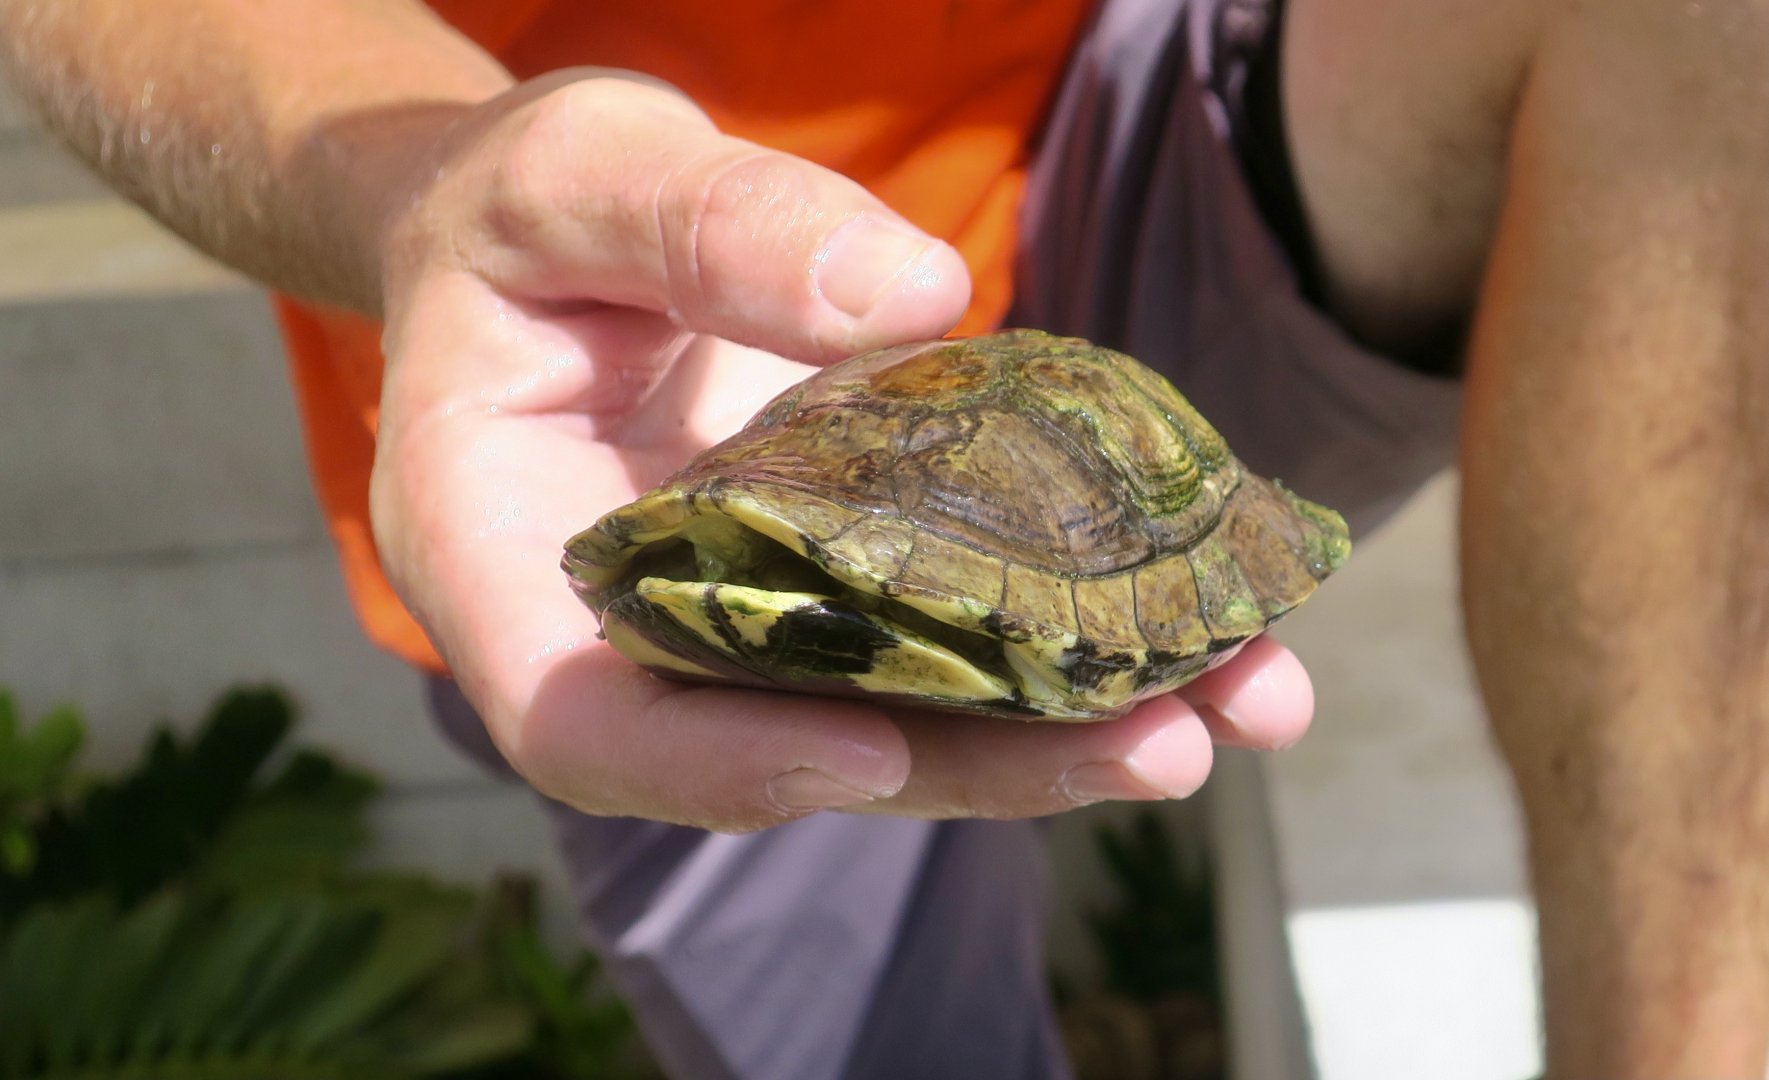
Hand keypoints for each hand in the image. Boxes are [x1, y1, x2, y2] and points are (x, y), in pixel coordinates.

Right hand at [371, 73, 1315, 830]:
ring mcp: (751, 614)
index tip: (871, 749)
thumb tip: (913, 296)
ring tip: (1251, 698)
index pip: (585, 723)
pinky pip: (949, 625)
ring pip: (902, 710)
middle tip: (1163, 751)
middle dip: (983, 763)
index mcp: (505, 561)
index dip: (720, 767)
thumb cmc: (524, 211)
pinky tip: (1216, 611)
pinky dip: (1074, 629)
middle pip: (795, 745)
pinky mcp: (842, 575)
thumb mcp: (579, 177)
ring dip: (1075, 721)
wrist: (554, 233)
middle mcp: (637, 631)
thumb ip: (711, 226)